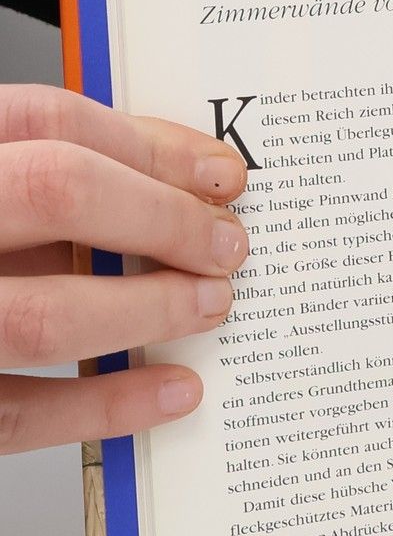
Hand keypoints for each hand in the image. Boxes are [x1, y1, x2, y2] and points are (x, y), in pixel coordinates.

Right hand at [1, 85, 248, 454]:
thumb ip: (38, 176)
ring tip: (210, 305)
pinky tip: (171, 389)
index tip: (221, 173)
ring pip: (39, 314)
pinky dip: (105, 404)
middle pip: (55, 192)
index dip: (150, 144)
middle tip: (228, 245)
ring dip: (147, 310)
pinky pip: (13, 414)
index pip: (45, 121)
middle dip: (162, 218)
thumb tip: (180, 175)